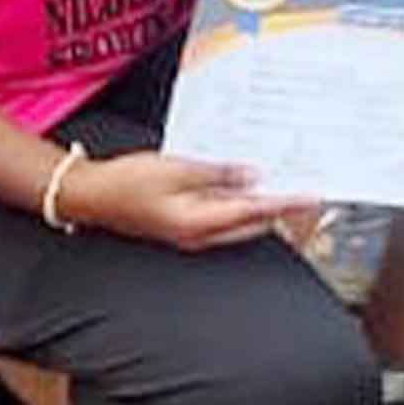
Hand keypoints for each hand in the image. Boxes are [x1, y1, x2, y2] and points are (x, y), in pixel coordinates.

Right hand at [60, 149, 310, 251]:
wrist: (91, 195)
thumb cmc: (128, 181)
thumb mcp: (177, 169)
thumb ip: (219, 174)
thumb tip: (254, 175)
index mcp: (200, 223)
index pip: (255, 213)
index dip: (286, 203)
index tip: (312, 195)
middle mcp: (200, 235)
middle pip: (253, 224)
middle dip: (280, 207)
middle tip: (304, 185)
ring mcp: (192, 233)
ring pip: (239, 222)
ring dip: (260, 205)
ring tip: (282, 180)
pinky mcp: (185, 225)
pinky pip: (222, 216)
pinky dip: (239, 202)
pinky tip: (246, 182)